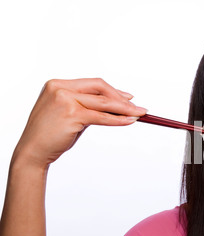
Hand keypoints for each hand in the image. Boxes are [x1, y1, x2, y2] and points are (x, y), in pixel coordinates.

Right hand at [13, 78, 146, 168]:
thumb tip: (115, 106)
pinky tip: (129, 121)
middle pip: (100, 88)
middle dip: (121, 98)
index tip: (128, 97)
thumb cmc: (51, 134)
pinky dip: (117, 119)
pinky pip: (101, 117)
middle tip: (137, 108)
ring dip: (124, 109)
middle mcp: (60, 88)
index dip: (113, 90)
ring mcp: (65, 100)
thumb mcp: (69, 114)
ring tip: (138, 114)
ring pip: (103, 103)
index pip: (93, 83)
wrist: (33, 151)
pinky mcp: (71, 115)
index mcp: (58, 84)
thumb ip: (87, 106)